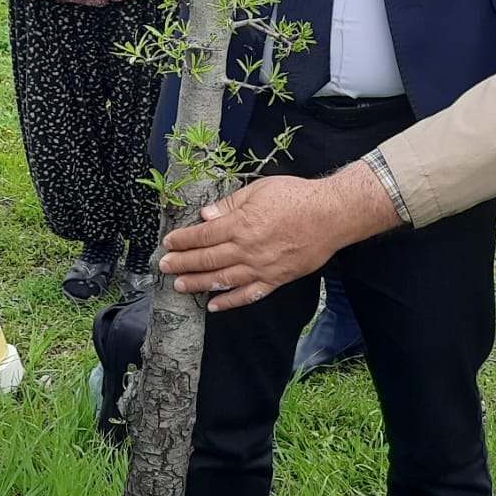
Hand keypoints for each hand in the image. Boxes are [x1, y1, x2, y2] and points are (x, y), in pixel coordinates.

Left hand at [159, 163, 399, 310]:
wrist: (331, 215)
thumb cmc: (295, 196)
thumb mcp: (259, 190)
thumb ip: (230, 204)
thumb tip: (205, 216)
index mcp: (241, 224)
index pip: (203, 235)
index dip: (183, 240)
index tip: (168, 242)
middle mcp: (247, 249)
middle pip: (207, 260)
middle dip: (182, 264)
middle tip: (164, 267)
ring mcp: (261, 268)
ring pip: (222, 281)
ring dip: (198, 284)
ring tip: (179, 286)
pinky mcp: (275, 280)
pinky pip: (248, 295)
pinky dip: (229, 302)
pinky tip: (213, 306)